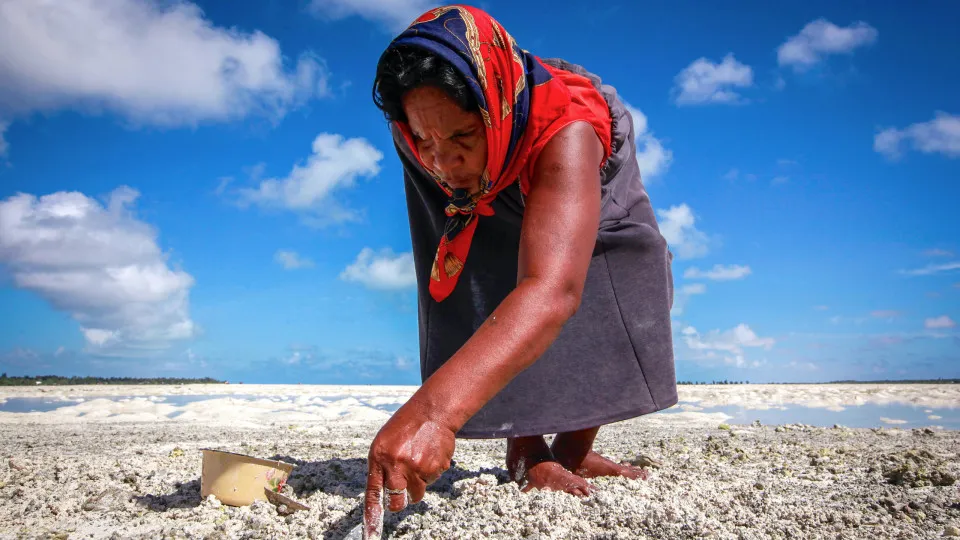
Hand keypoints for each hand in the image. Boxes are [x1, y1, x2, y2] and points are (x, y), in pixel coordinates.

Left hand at [362, 398, 455, 538]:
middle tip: (403, 489)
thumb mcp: (385, 442)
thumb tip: (385, 491)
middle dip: (400, 501)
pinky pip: (432, 480)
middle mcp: (397, 465)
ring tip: (418, 460)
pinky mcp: (435, 468)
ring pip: (417, 492)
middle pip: (398, 501)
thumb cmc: (406, 426)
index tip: (371, 533)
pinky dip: (431, 471)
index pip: (373, 492)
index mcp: (380, 457)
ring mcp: (417, 468)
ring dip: (417, 482)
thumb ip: (382, 466)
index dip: (373, 515)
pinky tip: (430, 453)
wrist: (432, 412)